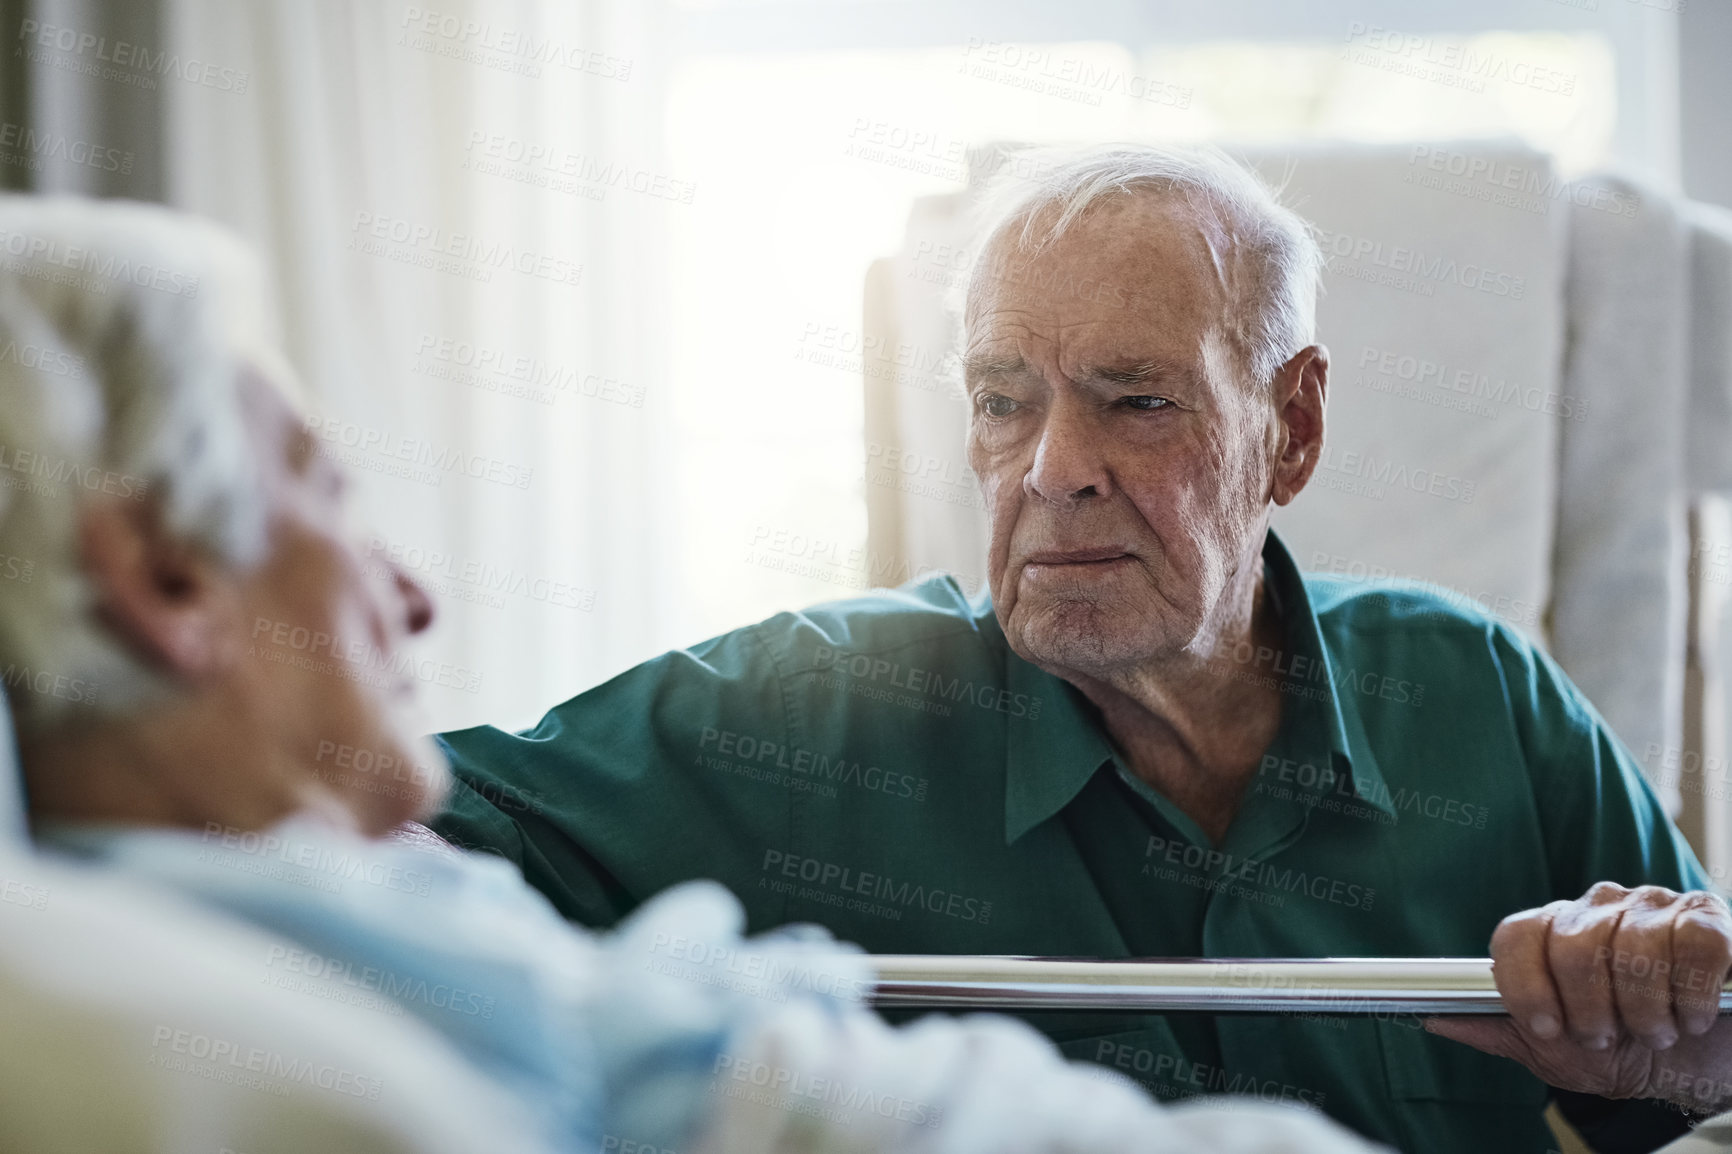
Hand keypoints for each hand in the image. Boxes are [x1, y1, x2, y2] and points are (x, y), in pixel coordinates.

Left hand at [1426, 882, 1731, 1115]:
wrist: (1698, 1061)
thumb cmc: (1622, 1051)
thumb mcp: (1554, 1051)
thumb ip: (1496, 1029)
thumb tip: (1431, 1016)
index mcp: (1552, 931)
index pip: (1516, 934)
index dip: (1526, 987)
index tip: (1549, 1030)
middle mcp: (1596, 907)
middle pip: (1571, 944)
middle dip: (1590, 1009)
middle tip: (1608, 1037)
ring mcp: (1651, 906)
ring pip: (1634, 946)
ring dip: (1645, 1010)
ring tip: (1655, 1033)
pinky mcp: (1706, 916)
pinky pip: (1694, 942)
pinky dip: (1691, 991)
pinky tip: (1690, 1015)